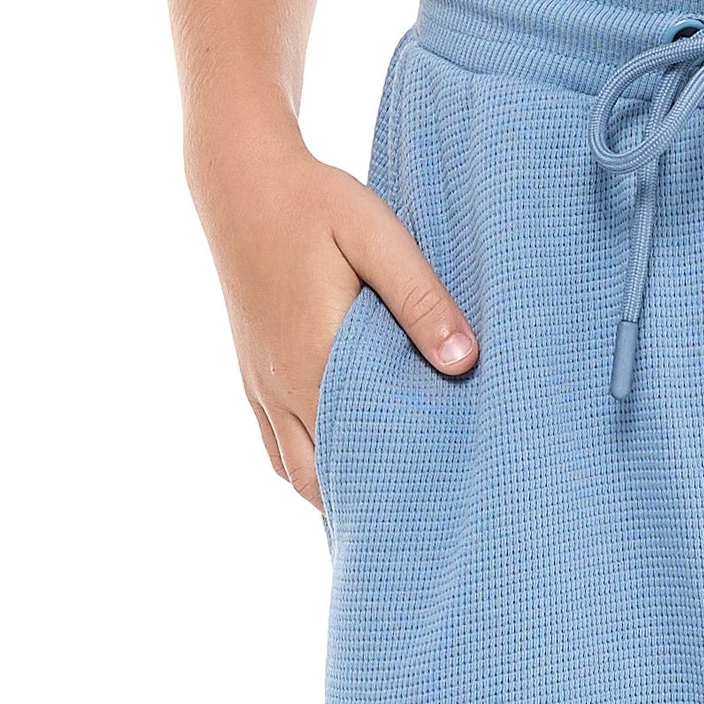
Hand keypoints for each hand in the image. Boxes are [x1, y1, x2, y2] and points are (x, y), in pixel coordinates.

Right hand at [189, 127, 475, 510]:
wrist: (238, 176)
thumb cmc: (313, 200)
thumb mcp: (376, 236)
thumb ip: (422, 300)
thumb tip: (465, 362)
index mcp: (315, 362)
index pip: (360, 454)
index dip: (393, 490)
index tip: (433, 513)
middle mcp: (282, 387)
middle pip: (322, 482)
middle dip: (364, 507)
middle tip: (413, 527)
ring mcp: (261, 385)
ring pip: (295, 473)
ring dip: (332, 494)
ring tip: (379, 510)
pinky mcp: (252, 374)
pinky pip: (275, 448)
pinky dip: (306, 470)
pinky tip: (339, 473)